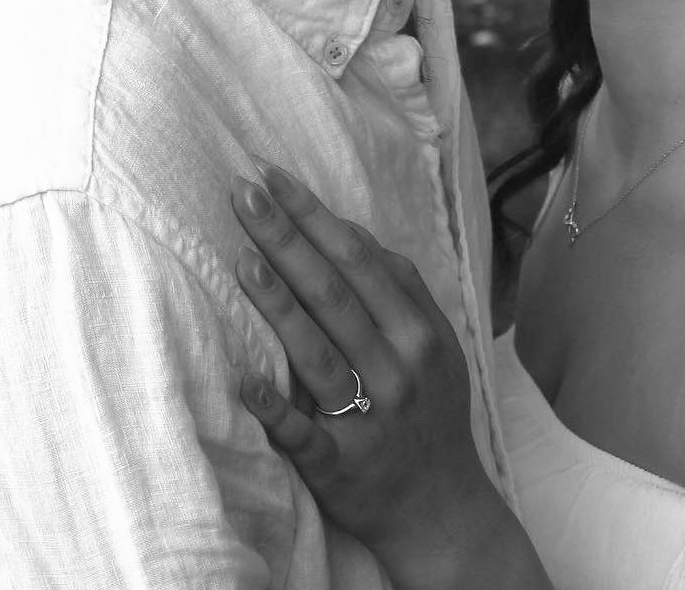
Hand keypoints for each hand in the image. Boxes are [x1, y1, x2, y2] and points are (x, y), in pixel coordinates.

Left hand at [230, 163, 535, 589]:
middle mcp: (397, 366)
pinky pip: (304, 433)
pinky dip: (276, 406)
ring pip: (318, 350)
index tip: (274, 176)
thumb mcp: (437, 345)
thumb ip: (402, 291)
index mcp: (419, 330)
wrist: (443, 508)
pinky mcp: (341, 466)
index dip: (315, 215)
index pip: (359, 258)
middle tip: (244, 193)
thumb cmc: (431, 411)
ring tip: (241, 259)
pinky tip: (245, 381)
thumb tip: (355, 236)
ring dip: (278, 303)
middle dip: (287, 237)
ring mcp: (369, 416)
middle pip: (334, 291)